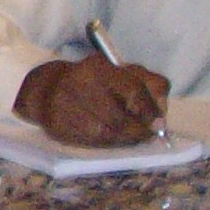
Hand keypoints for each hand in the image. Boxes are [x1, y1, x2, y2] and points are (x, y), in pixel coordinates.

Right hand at [18, 53, 169, 145]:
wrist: (48, 89)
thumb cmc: (94, 80)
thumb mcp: (122, 72)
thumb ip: (149, 85)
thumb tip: (161, 116)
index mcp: (99, 67)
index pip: (133, 90)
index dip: (150, 110)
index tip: (158, 122)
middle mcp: (80, 84)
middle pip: (119, 117)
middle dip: (139, 130)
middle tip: (148, 134)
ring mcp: (66, 106)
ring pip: (106, 132)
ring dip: (126, 139)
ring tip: (133, 137)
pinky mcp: (58, 125)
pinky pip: (91, 141)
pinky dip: (109, 143)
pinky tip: (114, 139)